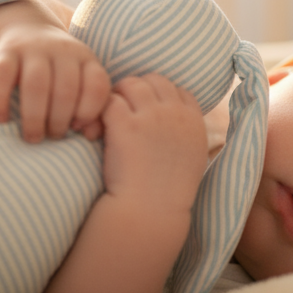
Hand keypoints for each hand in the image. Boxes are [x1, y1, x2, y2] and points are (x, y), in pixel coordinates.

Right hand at [0, 21, 110, 142]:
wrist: (25, 28)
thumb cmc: (56, 69)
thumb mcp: (79, 78)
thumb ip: (91, 107)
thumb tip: (90, 135)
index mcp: (86, 58)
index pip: (97, 84)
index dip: (90, 111)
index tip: (76, 128)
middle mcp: (62, 50)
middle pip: (66, 90)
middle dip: (59, 121)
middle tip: (52, 137)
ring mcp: (33, 48)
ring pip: (36, 84)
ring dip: (35, 118)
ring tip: (32, 137)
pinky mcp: (6, 51)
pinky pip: (2, 76)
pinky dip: (0, 101)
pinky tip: (0, 120)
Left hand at [100, 75, 208, 215]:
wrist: (150, 212)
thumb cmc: (167, 194)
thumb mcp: (191, 159)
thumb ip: (185, 135)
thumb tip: (173, 124)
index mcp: (194, 121)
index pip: (179, 90)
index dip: (162, 97)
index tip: (149, 113)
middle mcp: (175, 114)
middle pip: (155, 81)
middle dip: (138, 90)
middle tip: (124, 110)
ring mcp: (150, 116)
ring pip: (131, 84)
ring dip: (118, 96)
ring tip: (110, 117)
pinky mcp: (125, 124)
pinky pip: (110, 100)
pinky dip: (101, 111)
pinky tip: (98, 129)